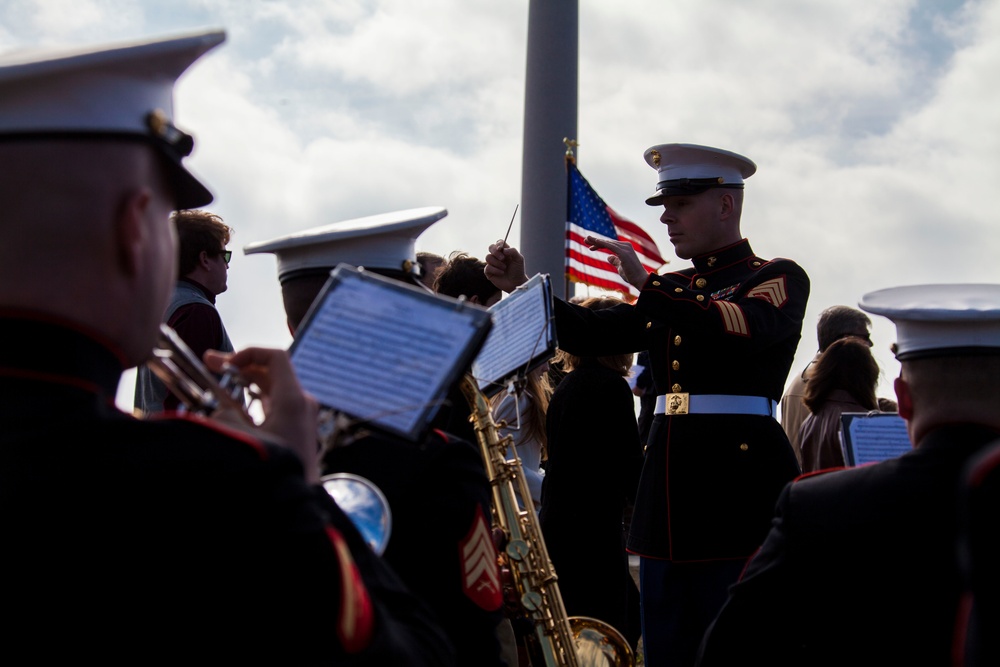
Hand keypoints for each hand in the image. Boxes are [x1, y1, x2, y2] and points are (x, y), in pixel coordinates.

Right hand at [205, 347, 320, 483]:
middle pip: (272, 373)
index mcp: (293, 400)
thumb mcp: (238, 439)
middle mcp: (303, 405)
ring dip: (245, 385)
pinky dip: (254, 403)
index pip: (275, 358)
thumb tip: (219, 409)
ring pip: (273, 391)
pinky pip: (276, 408)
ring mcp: (303, 419)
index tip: (224, 364)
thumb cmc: (270, 473)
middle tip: (209, 363)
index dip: (248, 353)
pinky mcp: (298, 434)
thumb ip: (224, 415)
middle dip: (240, 367)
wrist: (294, 508)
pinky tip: (233, 408)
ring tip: (216, 383)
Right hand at [484, 240, 528, 292]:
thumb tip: (503, 249)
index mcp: (504, 251)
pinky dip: (495, 270)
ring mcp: (492, 264)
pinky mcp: (489, 272)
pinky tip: (501, 273)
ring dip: (497, 263)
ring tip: (504, 268)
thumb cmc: (518, 270)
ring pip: (488, 257)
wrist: (516, 283)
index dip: (498, 244)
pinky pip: (487, 267)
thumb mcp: (519, 259)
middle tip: (503, 258)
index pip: (499, 243)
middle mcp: (497, 256)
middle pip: (491, 247)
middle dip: (495, 252)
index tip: (500, 248)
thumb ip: (513, 251)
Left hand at [585, 236, 648, 288]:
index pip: (609, 245)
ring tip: (586, 240)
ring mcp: (625, 248)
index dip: (599, 245)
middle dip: (596, 241)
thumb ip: (615, 261)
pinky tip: (595, 242)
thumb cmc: (631, 275)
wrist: (640, 280)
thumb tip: (609, 256)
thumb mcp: (620, 267)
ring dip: (596, 241)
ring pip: (607, 243)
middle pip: (607, 242)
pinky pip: (610, 245)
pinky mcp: (623, 252)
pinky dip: (602, 243)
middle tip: (585, 240)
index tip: (590, 247)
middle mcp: (625, 246)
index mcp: (625, 248)